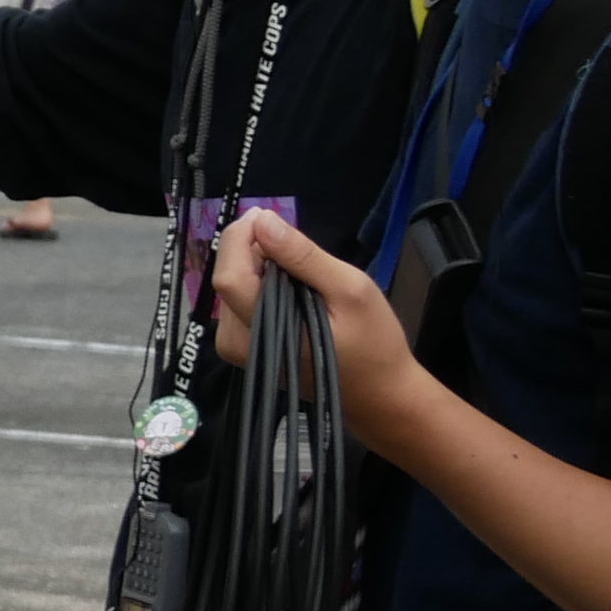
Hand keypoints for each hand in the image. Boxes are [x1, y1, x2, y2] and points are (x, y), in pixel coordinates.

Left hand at [204, 205, 425, 452]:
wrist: (380, 395)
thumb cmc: (373, 343)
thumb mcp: (349, 290)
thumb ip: (303, 257)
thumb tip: (264, 221)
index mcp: (262, 330)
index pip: (229, 275)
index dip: (240, 239)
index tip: (264, 214)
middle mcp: (239, 343)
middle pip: (230, 280)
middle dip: (253, 252)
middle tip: (291, 242)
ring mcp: (240, 350)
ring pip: (236, 291)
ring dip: (260, 271)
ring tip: (300, 273)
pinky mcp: (247, 350)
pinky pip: (244, 305)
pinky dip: (263, 289)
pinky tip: (293, 294)